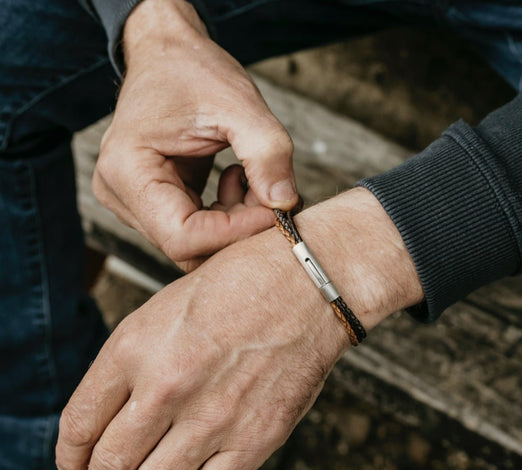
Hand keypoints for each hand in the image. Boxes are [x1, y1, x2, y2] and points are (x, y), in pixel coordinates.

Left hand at [55, 188, 422, 469]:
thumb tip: (116, 411)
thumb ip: (133, 362)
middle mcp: (167, 386)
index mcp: (136, 346)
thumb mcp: (167, 306)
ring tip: (163, 465)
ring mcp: (212, 417)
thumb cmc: (240, 282)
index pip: (79, 424)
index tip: (75, 465)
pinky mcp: (255, 438)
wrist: (307, 281)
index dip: (69, 455)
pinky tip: (206, 461)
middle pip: (109, 466)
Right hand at [92, 0, 297, 269]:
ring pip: (194, 244)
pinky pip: (196, 230)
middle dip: (237, 230)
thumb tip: (285, 203)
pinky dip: (225, 216)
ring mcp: (134, 203)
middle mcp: (121, 195)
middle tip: (269, 196)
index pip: (183, 236)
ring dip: (234, 223)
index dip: (235, 232)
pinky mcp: (153, 204)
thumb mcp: (238, 103)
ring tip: (251, 179)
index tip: (276, 211)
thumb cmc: (191, 70)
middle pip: (188, 247)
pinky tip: (234, 181)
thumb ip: (267, 153)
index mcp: (126, 171)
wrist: (167, 54)